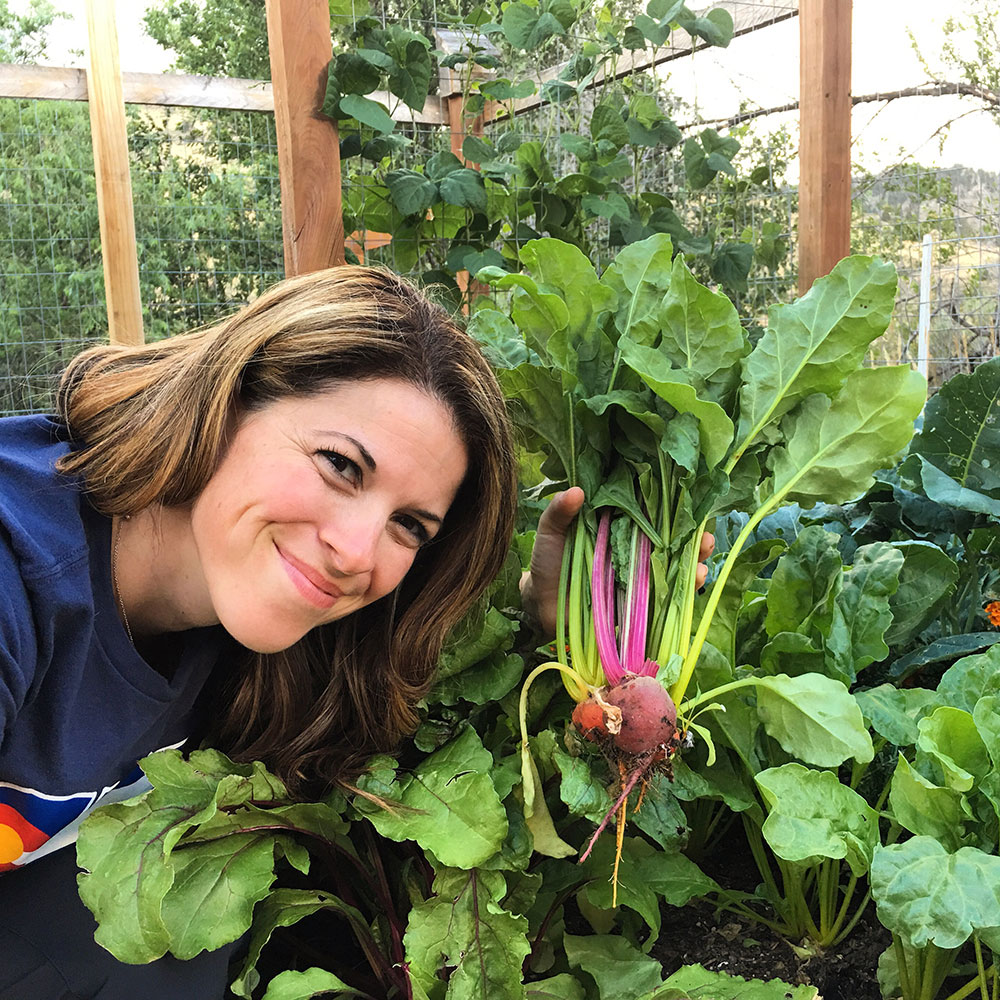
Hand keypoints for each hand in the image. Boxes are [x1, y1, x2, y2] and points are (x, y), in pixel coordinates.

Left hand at [520, 488, 715, 634]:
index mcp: (619, 527)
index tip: (691, 502)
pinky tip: (694, 582)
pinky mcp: (639, 602)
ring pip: (675, 567)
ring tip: (702, 562)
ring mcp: (639, 576)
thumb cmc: (548, 561)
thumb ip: (559, 513)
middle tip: (706, 538)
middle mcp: (635, 549)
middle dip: (694, 539)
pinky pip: (666, 597)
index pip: (652, 514)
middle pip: (672, 541)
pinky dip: (683, 592)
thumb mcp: (550, 533)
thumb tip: (576, 491)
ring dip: (694, 564)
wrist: (539, 604)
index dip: (673, 508)